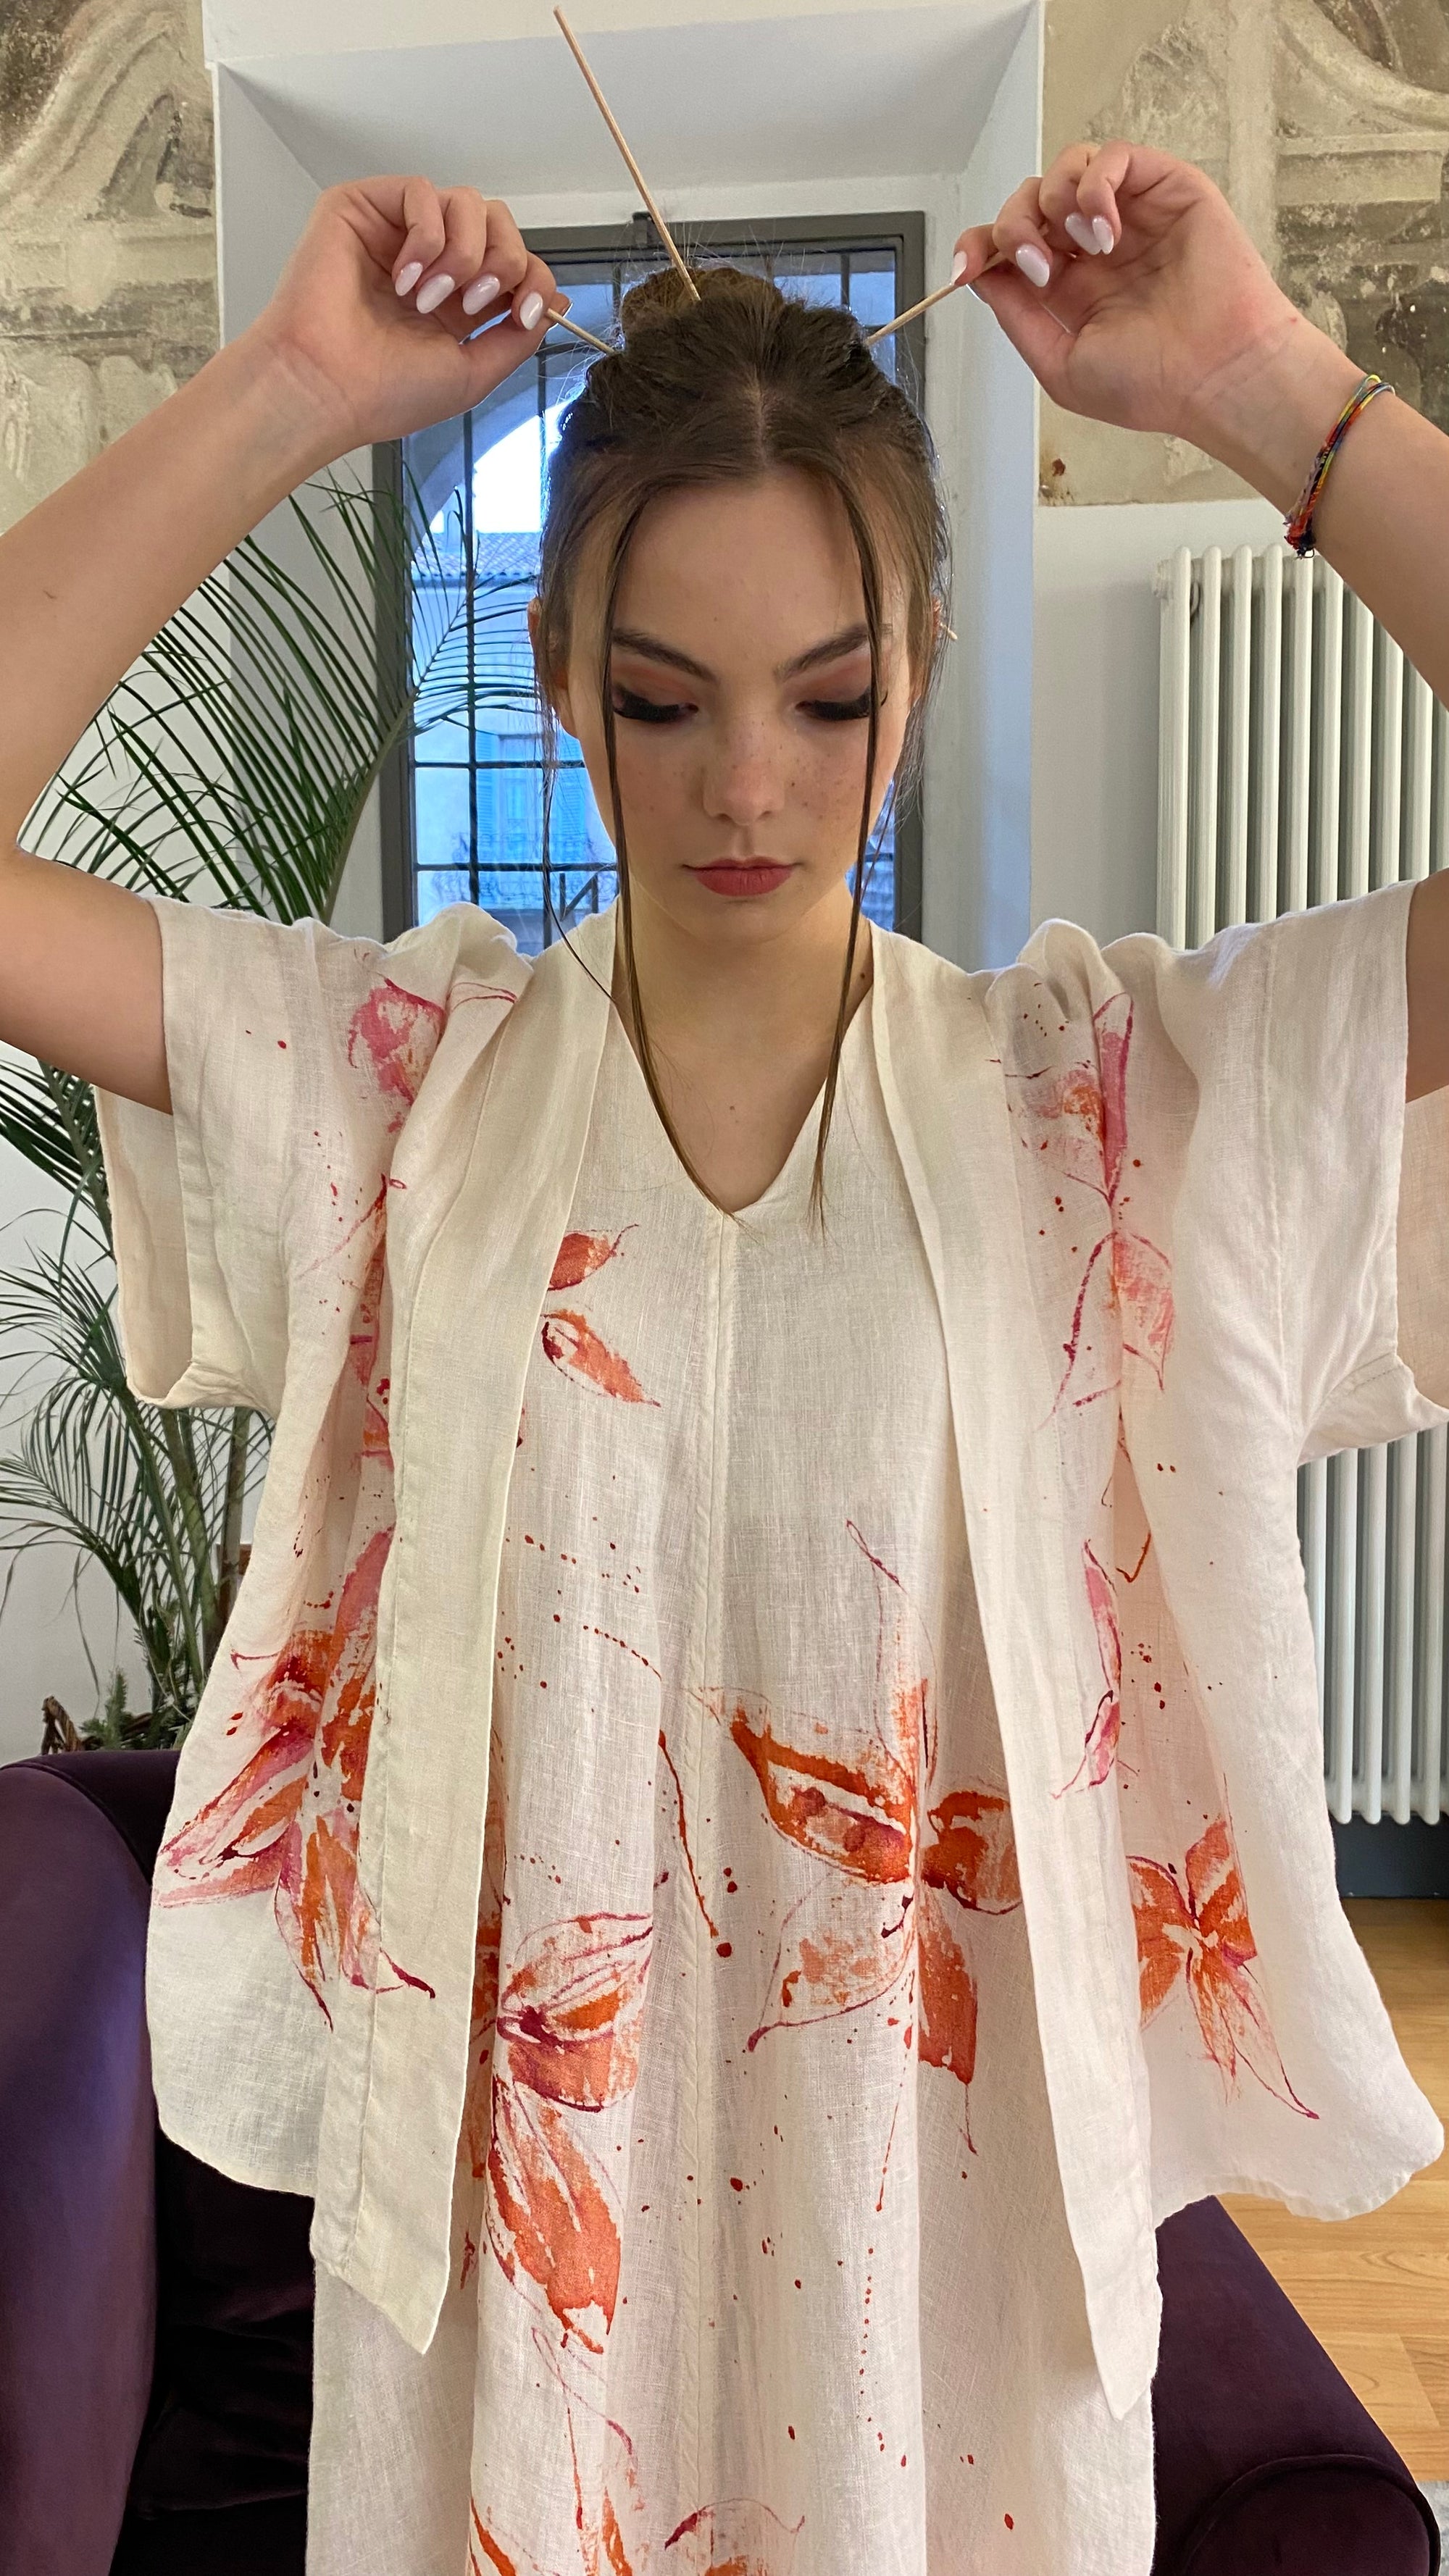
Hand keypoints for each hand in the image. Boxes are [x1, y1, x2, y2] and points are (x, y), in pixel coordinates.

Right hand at [237, 177, 568, 463]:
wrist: (328, 388)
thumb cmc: (384, 392)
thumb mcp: (472, 373)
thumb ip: (517, 337)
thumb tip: (556, 300)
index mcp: (455, 301)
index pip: (515, 263)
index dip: (533, 278)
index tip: (527, 311)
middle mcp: (429, 261)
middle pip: (499, 223)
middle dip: (503, 260)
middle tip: (473, 301)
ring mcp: (396, 232)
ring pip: (467, 202)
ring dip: (463, 252)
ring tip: (427, 297)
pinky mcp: (363, 207)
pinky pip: (422, 191)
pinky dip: (426, 235)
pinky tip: (404, 278)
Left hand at [953, 142, 1361, 502]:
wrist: (1216, 376)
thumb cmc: (1152, 384)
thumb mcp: (1060, 364)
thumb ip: (1017, 317)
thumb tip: (979, 273)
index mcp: (1069, 287)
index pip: (1009, 244)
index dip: (979, 245)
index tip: (966, 267)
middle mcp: (1095, 246)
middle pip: (1029, 200)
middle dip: (1015, 227)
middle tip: (1040, 270)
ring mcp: (1130, 214)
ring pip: (1065, 169)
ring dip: (1055, 203)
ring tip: (1087, 250)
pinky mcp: (1165, 187)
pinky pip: (1112, 156)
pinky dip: (1095, 185)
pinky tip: (1106, 230)